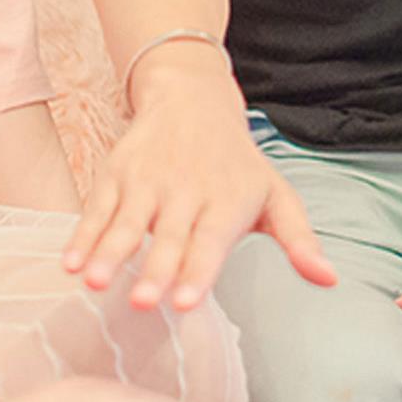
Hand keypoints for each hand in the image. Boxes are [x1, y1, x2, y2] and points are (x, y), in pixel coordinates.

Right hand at [62, 55, 336, 310]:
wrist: (193, 98)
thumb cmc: (238, 163)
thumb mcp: (276, 195)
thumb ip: (299, 240)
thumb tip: (330, 281)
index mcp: (227, 202)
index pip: (210, 241)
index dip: (197, 271)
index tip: (185, 302)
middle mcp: (186, 191)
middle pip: (168, 236)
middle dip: (155, 269)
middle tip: (142, 303)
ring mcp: (148, 181)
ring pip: (126, 222)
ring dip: (109, 252)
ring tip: (96, 282)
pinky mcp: (117, 174)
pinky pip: (97, 208)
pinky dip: (82, 235)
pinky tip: (71, 262)